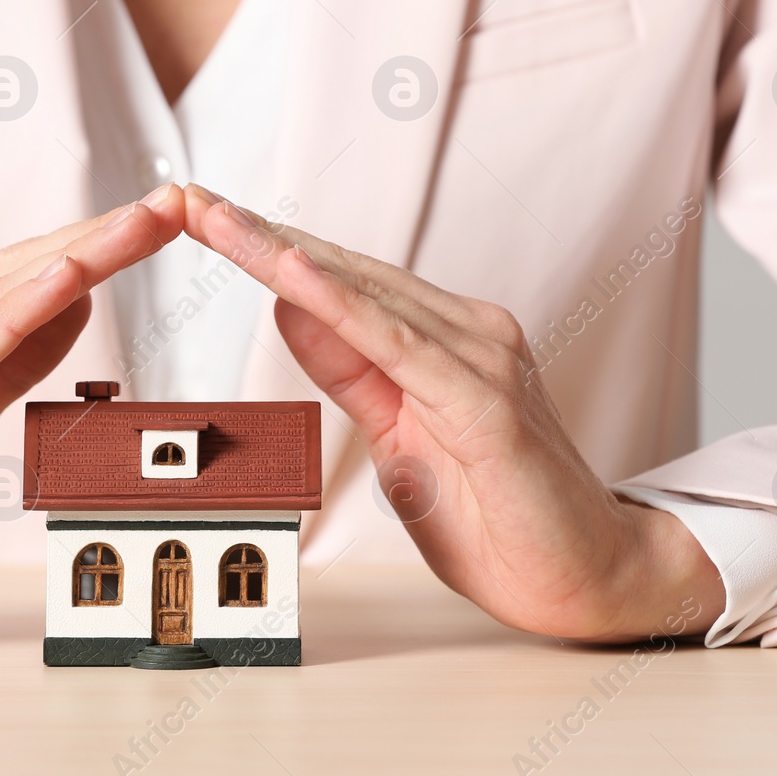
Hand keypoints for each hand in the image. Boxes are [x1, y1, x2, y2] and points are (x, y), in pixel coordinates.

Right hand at [0, 187, 184, 635]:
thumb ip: (9, 361)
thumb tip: (75, 301)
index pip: (18, 272)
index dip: (92, 242)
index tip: (158, 215)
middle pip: (17, 269)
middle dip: (102, 235)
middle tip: (174, 201)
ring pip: (0, 296)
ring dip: (80, 255)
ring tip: (144, 223)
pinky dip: (18, 312)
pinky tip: (68, 279)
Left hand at [181, 185, 721, 641]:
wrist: (587, 577)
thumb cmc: (500, 515)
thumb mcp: (398, 438)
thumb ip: (354, 374)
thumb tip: (292, 314)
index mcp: (443, 341)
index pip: (341, 282)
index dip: (269, 248)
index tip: (204, 219)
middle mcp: (467, 333)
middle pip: (343, 270)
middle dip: (258, 234)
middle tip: (188, 198)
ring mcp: (482, 359)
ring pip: (362, 293)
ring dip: (282, 253)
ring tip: (218, 220)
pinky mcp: (486, 402)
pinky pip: (399, 346)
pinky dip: (340, 307)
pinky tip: (290, 276)